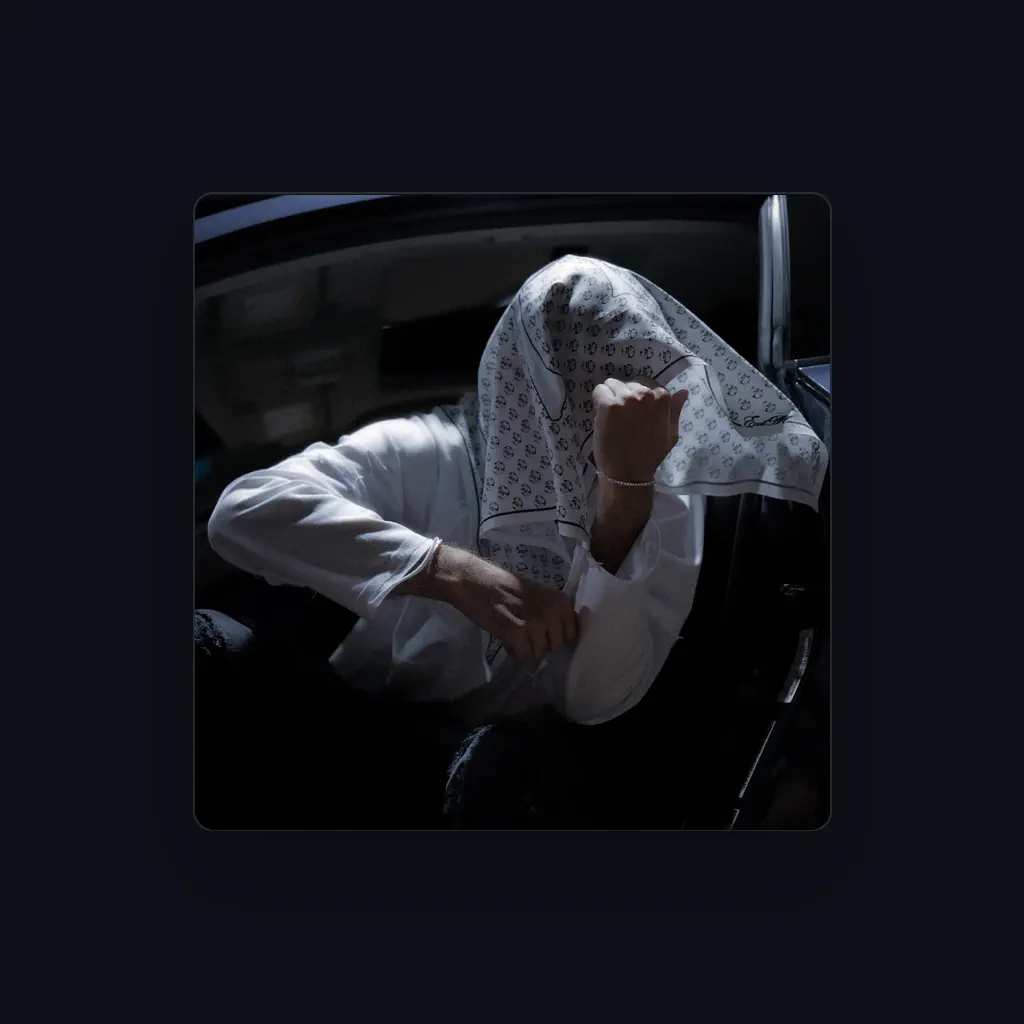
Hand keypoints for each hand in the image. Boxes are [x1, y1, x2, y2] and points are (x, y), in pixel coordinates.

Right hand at [446, 548, 578, 661]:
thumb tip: (561, 637)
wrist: (476, 582)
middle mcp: (554, 611)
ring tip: (512, 632)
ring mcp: (537, 622)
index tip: (541, 633)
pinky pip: (524, 655)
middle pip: (556, 646)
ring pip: (539, 653)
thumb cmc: (506, 588)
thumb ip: (553, 613)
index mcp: (562, 601)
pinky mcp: (518, 632)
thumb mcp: (540, 596)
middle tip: (524, 632)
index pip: (571, 634)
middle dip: (541, 644)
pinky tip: (506, 637)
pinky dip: (514, 651)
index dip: (554, 636)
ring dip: (526, 648)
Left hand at [591, 377, 688, 482]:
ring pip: (612, 384)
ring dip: (611, 397)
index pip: (647, 385)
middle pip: (629, 384)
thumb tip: (683, 391)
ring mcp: (626, 399)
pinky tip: (603, 416)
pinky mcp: (608, 405)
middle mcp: (645, 394)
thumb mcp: (670, 433)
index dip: (639, 400)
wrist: (628, 474)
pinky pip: (599, 391)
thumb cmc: (650, 455)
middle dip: (625, 397)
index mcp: (662, 399)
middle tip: (623, 419)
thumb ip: (674, 410)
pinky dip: (598, 400)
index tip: (635, 415)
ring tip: (612, 418)